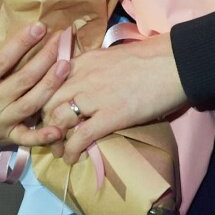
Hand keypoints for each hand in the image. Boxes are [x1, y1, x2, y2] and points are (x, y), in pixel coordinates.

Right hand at [0, 0, 70, 155]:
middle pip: (21, 82)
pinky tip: (60, 127)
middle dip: (44, 60)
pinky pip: (27, 138)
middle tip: (62, 39)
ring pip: (29, 105)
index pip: (0, 63)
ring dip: (50, 86)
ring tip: (67, 64)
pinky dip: (43, 135)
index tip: (39, 27)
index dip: (21, 45)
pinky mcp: (6, 137)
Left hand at [43, 34, 186, 163]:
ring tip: (57, 150)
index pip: (49, 80)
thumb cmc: (149, 58)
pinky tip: (72, 158)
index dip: (42, 99)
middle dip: (43, 121)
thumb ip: (94, 68)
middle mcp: (82, 77)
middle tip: (47, 134)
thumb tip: (89, 82)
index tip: (43, 112)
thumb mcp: (111, 56)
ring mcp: (94, 97)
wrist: (172, 63)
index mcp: (83, 61)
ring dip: (54, 140)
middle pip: (47, 101)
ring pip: (58, 120)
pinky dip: (71, 151)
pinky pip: (80, 137)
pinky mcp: (110, 116)